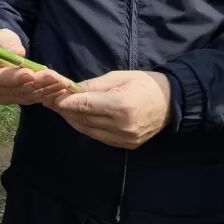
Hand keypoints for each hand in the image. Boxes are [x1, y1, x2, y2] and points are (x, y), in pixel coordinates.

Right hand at [0, 30, 73, 105]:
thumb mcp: (1, 35)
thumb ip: (8, 43)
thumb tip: (19, 53)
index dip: (13, 77)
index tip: (31, 74)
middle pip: (12, 89)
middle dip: (36, 84)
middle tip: (55, 78)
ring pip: (22, 96)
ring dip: (43, 91)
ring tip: (61, 83)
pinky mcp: (8, 100)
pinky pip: (26, 100)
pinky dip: (42, 95)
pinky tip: (57, 90)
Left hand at [49, 70, 172, 148]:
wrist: (173, 102)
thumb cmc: (145, 83)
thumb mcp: (118, 77)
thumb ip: (92, 86)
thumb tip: (69, 90)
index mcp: (120, 106)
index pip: (84, 106)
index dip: (64, 102)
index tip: (50, 96)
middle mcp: (121, 126)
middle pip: (83, 119)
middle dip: (65, 110)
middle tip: (51, 101)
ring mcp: (124, 138)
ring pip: (88, 131)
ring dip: (73, 120)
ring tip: (61, 109)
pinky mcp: (127, 145)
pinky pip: (99, 137)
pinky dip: (86, 127)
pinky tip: (79, 118)